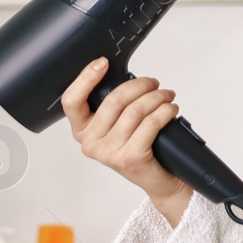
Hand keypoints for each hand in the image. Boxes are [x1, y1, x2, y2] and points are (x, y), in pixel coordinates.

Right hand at [61, 59, 190, 218]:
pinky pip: (150, 124)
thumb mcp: (119, 125)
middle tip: (155, 83)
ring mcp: (108, 153)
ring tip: (167, 96)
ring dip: (157, 97)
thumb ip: (114, 105)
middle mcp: (90, 143)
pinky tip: (171, 109)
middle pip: (114, 100)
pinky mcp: (129, 158)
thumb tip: (127, 77)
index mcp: (82, 131)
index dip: (85, 78)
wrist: (159, 180)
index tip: (102, 63)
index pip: (72, 101)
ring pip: (135, 110)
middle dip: (140, 85)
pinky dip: (165, 112)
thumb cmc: (141, 147)